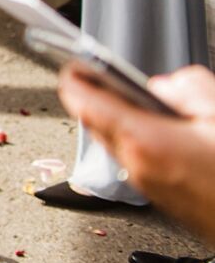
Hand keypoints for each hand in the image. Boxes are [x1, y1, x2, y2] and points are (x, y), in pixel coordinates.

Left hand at [59, 63, 214, 245]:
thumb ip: (188, 88)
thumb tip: (164, 86)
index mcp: (145, 141)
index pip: (84, 103)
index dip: (75, 78)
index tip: (74, 63)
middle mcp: (138, 167)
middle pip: (95, 123)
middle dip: (96, 98)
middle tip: (103, 77)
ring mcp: (149, 186)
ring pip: (115, 143)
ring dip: (118, 120)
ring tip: (139, 102)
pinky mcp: (164, 198)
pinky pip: (136, 161)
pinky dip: (139, 142)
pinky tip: (163, 133)